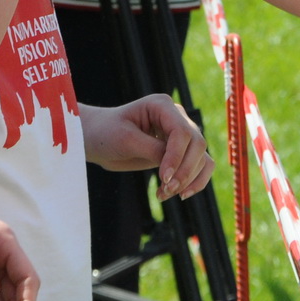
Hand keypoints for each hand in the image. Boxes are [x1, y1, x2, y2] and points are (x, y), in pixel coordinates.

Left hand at [81, 94, 213, 200]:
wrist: (98, 140)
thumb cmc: (106, 133)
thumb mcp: (126, 140)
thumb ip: (152, 150)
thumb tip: (174, 166)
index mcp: (162, 106)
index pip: (182, 131)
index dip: (176, 156)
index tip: (163, 178)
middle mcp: (175, 117)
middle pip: (197, 144)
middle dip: (185, 171)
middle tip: (166, 189)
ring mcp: (179, 134)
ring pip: (202, 157)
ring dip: (189, 179)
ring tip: (166, 194)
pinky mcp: (180, 152)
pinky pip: (200, 166)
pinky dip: (195, 182)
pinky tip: (180, 194)